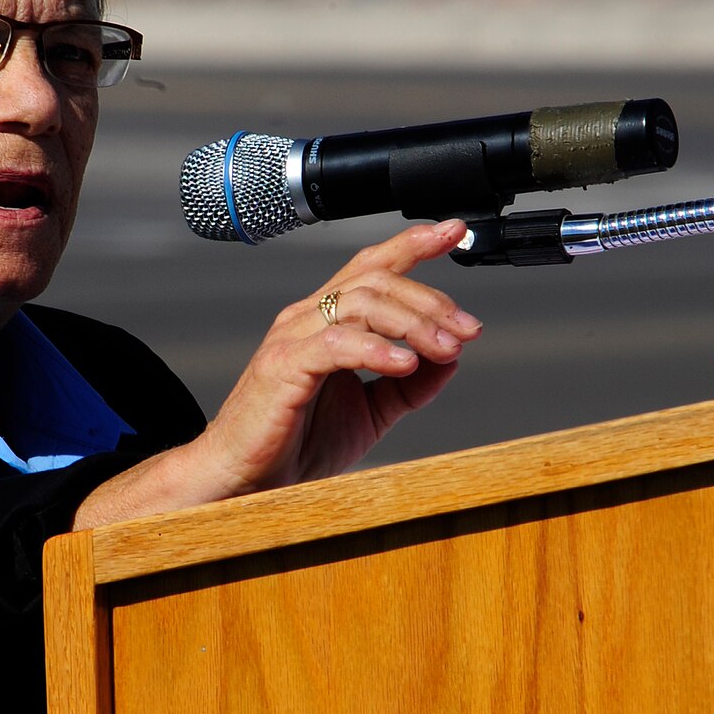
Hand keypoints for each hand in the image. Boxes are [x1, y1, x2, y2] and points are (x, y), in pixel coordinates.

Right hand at [75, 219, 480, 526]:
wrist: (245, 482)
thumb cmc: (296, 444)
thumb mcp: (371, 412)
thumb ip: (409, 384)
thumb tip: (451, 359)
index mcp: (327, 320)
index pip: (372, 267)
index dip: (413, 244)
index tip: (455, 231)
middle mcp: (308, 317)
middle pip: (377, 280)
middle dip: (431, 299)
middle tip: (469, 329)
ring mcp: (292, 338)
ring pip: (361, 303)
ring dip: (413, 323)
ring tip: (447, 349)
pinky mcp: (282, 366)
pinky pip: (336, 344)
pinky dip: (376, 349)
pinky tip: (405, 363)